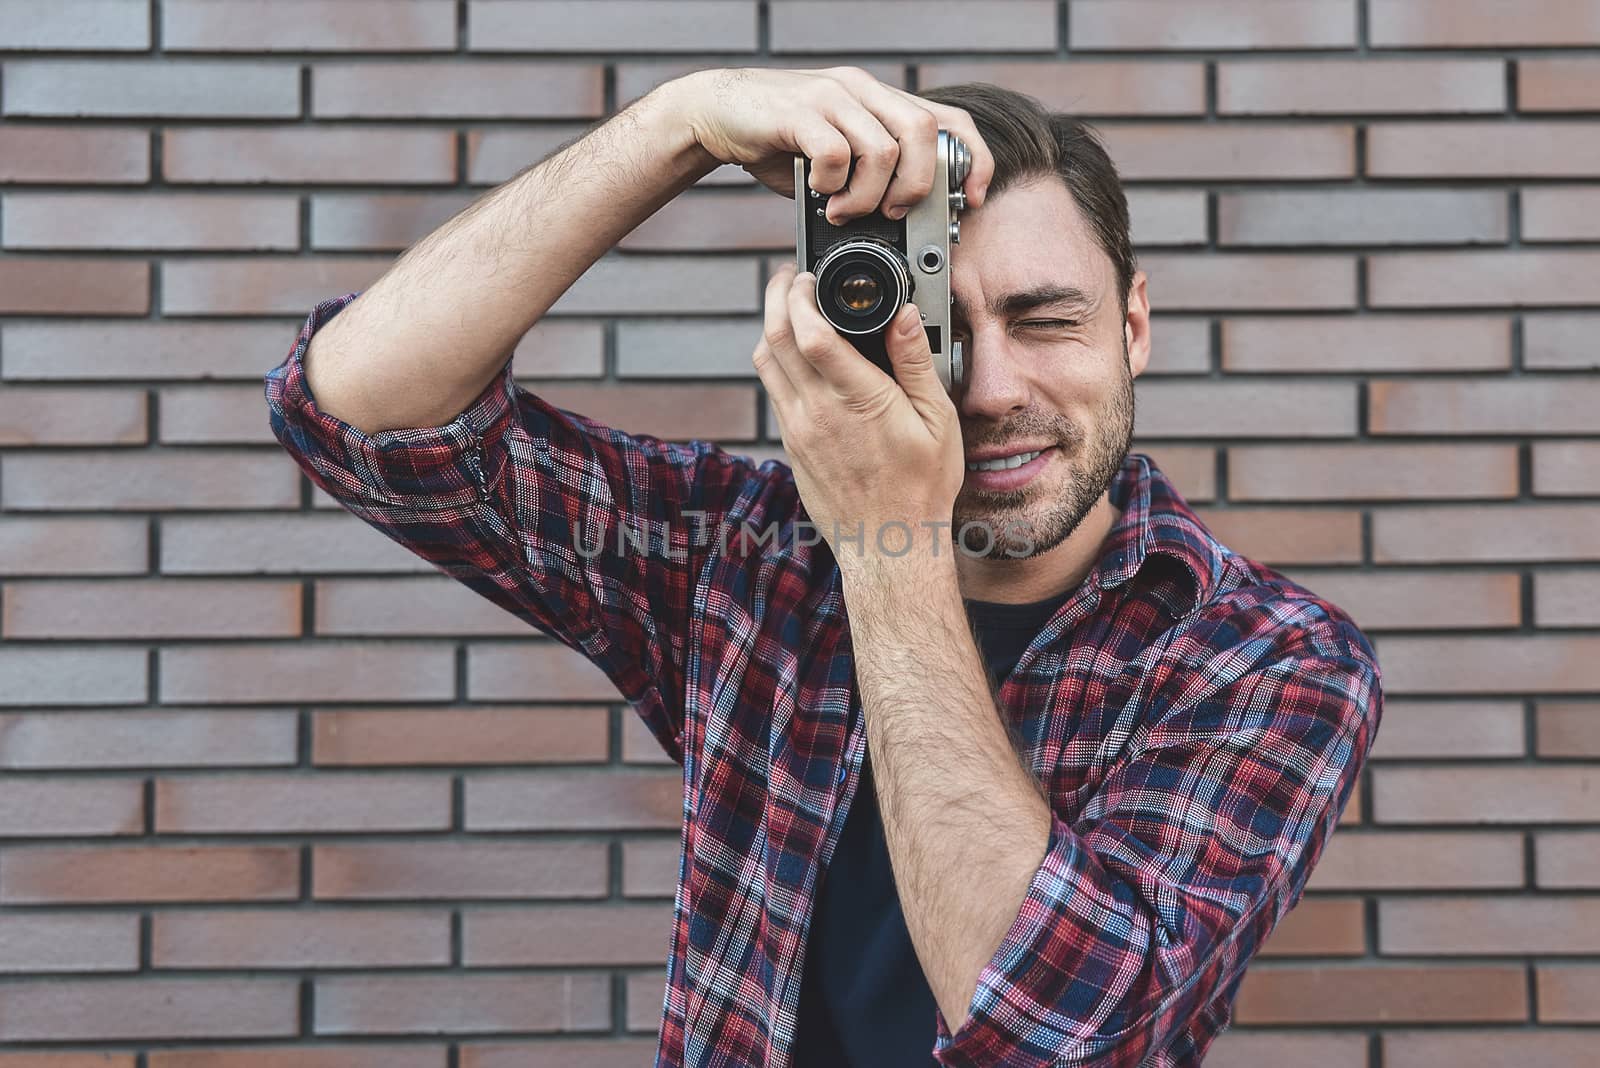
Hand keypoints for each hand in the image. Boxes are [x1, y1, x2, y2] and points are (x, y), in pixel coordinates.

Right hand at [668, 66, 993, 221]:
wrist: (717, 112)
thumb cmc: (781, 141)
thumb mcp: (838, 155)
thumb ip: (871, 173)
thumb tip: (905, 219)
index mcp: (881, 99)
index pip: (950, 118)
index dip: (973, 159)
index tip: (972, 199)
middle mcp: (863, 90)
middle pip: (922, 132)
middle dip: (916, 186)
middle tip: (891, 212)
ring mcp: (832, 96)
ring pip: (882, 148)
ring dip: (868, 195)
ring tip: (843, 210)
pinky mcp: (800, 111)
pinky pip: (835, 153)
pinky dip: (832, 185)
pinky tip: (818, 193)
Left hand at [754, 262, 964, 567]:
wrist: (888, 545)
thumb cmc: (920, 488)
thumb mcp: (937, 421)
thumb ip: (915, 362)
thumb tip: (903, 315)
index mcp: (857, 400)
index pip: (809, 334)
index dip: (799, 295)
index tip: (807, 276)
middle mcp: (817, 413)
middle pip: (774, 339)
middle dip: (775, 297)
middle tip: (788, 278)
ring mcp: (797, 430)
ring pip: (765, 364)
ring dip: (770, 327)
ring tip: (789, 308)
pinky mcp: (790, 446)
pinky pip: (772, 391)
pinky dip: (776, 361)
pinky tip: (796, 354)